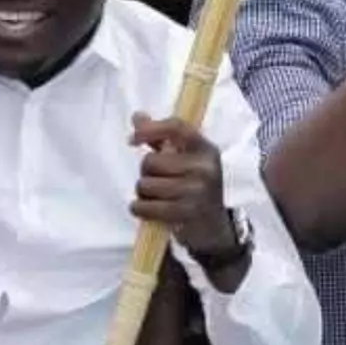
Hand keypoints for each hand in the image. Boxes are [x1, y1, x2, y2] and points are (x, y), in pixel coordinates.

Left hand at [129, 114, 234, 256]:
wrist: (214, 228)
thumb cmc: (195, 188)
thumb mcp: (185, 160)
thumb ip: (160, 138)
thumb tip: (137, 116)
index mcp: (205, 149)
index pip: (176, 127)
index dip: (150, 129)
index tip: (131, 140)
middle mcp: (204, 168)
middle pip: (151, 161)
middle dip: (146, 173)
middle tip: (158, 182)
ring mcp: (196, 191)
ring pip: (146, 184)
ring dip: (143, 193)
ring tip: (157, 198)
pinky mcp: (185, 213)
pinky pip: (146, 206)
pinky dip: (140, 209)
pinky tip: (148, 210)